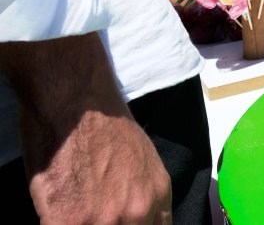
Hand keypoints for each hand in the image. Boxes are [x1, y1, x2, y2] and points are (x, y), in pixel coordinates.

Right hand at [0, 34, 171, 224]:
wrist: (76, 102)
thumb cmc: (106, 125)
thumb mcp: (143, 162)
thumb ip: (141, 195)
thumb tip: (133, 217)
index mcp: (158, 197)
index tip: (120, 223)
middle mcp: (137, 213)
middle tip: (92, 214)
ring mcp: (103, 221)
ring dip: (82, 224)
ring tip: (74, 209)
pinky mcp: (68, 222)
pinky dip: (56, 223)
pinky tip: (54, 211)